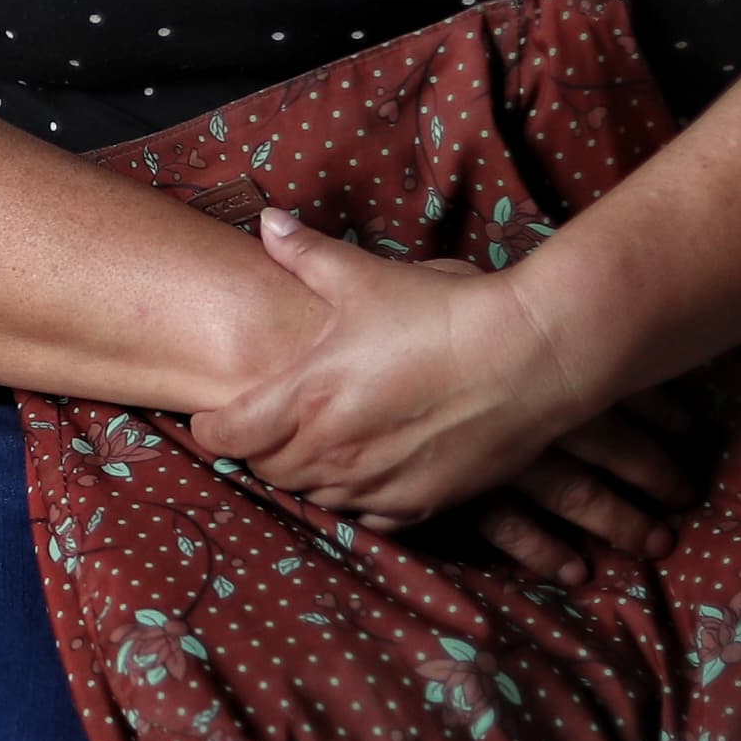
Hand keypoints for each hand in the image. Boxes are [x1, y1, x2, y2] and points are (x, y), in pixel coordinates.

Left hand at [190, 210, 699, 588]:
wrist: (531, 356)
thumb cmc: (445, 311)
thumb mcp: (368, 277)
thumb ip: (308, 255)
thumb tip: (267, 222)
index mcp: (308, 395)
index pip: (228, 433)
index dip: (209, 427)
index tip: (209, 417)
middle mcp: (334, 449)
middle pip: (266, 469)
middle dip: (257, 450)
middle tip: (262, 428)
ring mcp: (376, 482)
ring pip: (313, 496)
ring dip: (304, 475)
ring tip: (312, 446)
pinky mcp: (420, 503)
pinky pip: (366, 518)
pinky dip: (355, 500)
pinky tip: (364, 473)